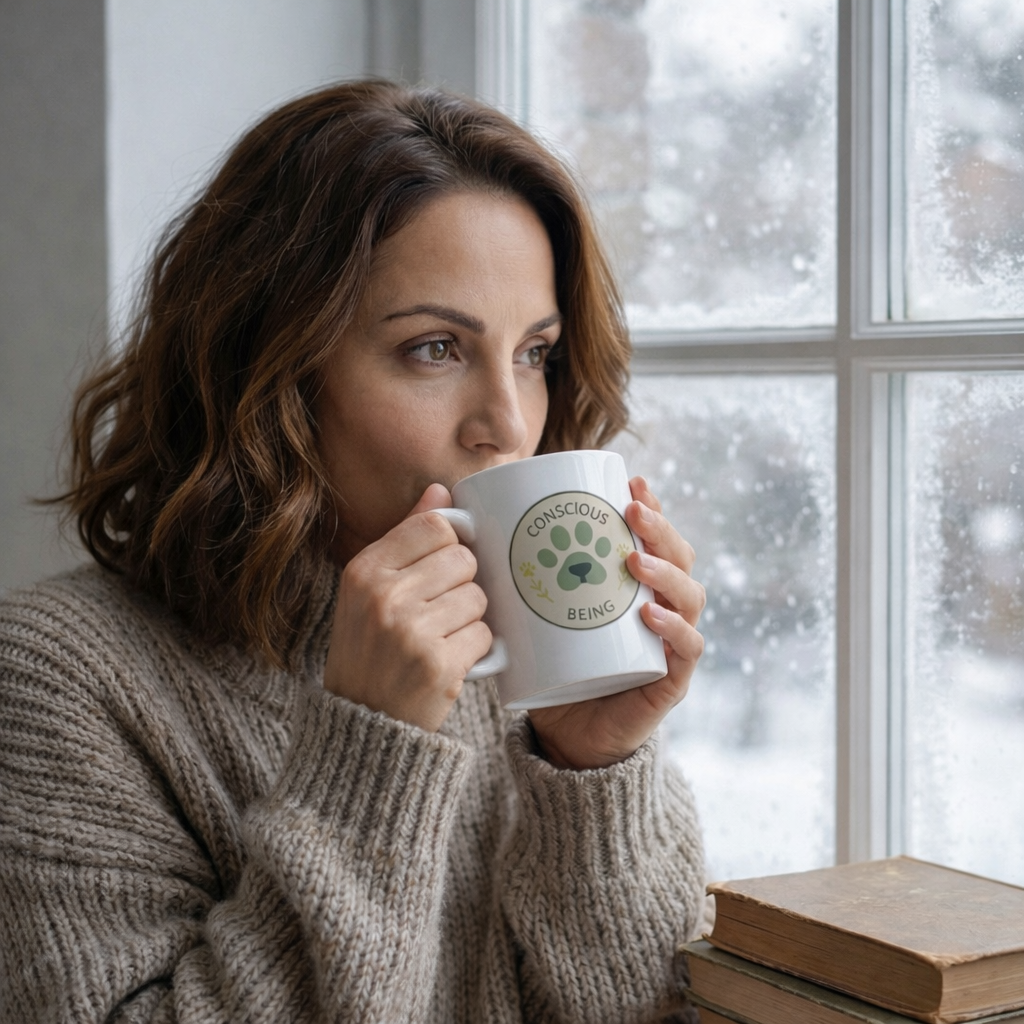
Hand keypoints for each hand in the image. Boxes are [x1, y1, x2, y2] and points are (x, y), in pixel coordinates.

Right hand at [322, 483, 491, 731]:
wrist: (363, 724)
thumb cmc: (371, 649)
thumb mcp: (370, 589)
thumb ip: (405, 538)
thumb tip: (440, 489)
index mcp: (364, 571)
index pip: (434, 525)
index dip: (452, 542)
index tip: (448, 562)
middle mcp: (384, 597)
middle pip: (463, 559)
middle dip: (463, 583)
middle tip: (442, 610)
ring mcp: (411, 631)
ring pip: (478, 596)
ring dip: (471, 617)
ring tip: (443, 637)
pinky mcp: (438, 665)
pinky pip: (485, 635)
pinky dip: (477, 649)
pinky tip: (452, 659)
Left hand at [528, 477, 704, 769]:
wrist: (564, 736)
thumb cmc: (548, 665)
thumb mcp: (529, 612)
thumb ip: (502, 570)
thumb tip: (451, 514)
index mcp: (632, 585)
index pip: (653, 537)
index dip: (650, 506)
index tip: (630, 481)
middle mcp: (659, 605)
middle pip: (678, 557)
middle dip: (660, 529)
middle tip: (632, 511)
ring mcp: (670, 642)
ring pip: (689, 595)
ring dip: (667, 572)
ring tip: (634, 561)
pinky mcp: (670, 679)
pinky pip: (688, 648)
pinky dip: (675, 629)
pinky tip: (650, 614)